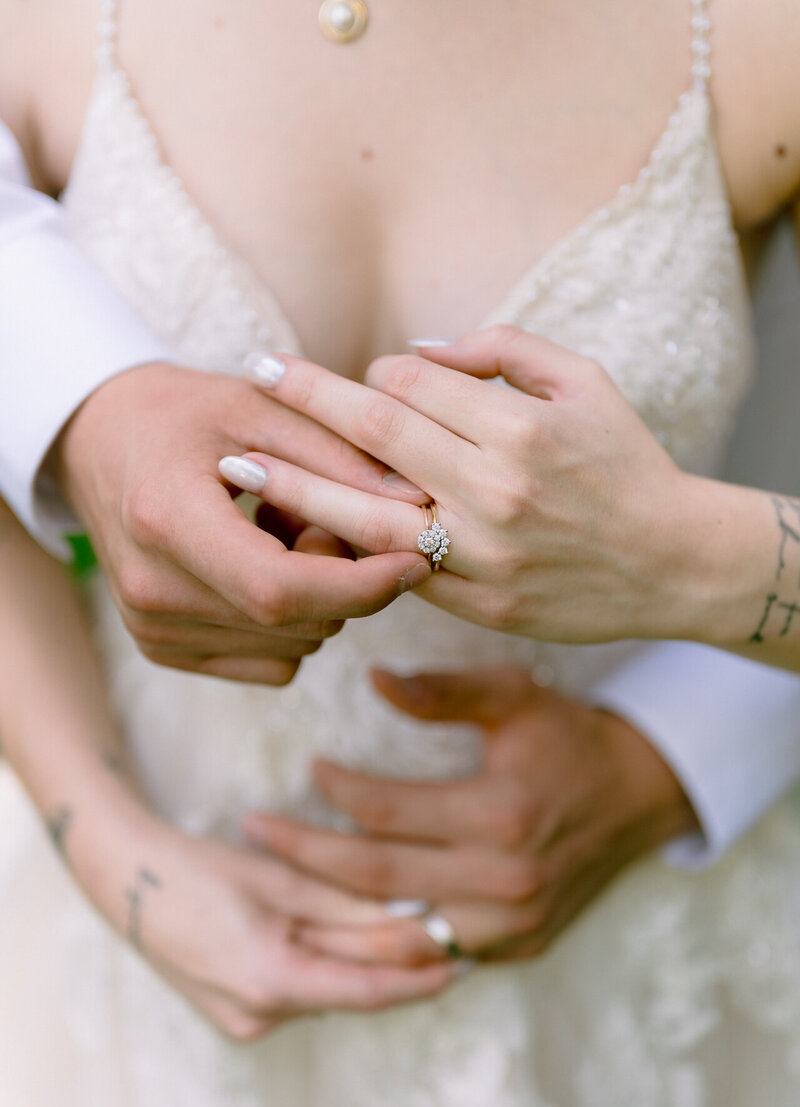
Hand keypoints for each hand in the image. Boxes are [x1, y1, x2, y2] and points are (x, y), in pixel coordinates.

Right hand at [52, 362, 430, 683]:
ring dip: (318, 599)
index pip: (280, 590)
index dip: (361, 586)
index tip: (416, 560)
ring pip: (294, 648)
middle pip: (295, 623)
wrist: (98, 442)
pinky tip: (262, 564)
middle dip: (344, 579)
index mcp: (166, 522)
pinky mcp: (161, 649)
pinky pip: (271, 663)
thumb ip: (336, 452)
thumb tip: (415, 504)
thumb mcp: (258, 406)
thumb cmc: (181, 413)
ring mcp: (151, 629)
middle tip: (321, 515)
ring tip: (281, 531)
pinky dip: (291, 624)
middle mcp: (151, 590)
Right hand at [85, 814, 454, 1041]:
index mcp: (268, 981)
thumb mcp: (280, 879)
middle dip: (394, 964)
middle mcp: (257, 1015)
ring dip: (359, 961)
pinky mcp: (237, 1011)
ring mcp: (243, 1019)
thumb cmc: (200, 867)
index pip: (365, 992)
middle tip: (445, 933)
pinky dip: (326, 965)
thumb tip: (413, 915)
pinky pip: (300, 991)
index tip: (461, 963)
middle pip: (347, 990)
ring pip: (325, 990)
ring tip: (403, 925)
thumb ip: (346, 905)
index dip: (418, 980)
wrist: (125, 879)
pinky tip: (345, 934)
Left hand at [217, 329, 699, 643]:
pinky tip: (302, 533)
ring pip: (367, 516)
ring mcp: (482, 556)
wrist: (674, 563)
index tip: (353, 375)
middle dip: (305, 400)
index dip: (371, 372)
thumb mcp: (584, 383)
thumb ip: (502, 351)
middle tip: (252, 375)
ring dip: (294, 487)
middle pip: (373, 435)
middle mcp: (494, 491)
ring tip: (237, 468)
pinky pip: (398, 573)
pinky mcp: (479, 607)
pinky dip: (349, 549)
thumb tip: (418, 349)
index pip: (410, 384)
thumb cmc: (625, 463)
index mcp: (519, 428)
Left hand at [243, 666, 699, 964]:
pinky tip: (342, 923)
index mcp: (499, 814)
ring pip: (397, 932)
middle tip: (253, 829)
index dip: (336, 790)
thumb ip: (444, 690)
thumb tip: (374, 680)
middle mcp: (504, 881)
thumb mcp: (516, 697)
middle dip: (303, 854)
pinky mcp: (519, 948)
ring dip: (331, 914)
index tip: (308, 767)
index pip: (386, 812)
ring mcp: (512, 925)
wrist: (641, 795)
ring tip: (274, 889)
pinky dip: (386, 941)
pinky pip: (435, 954)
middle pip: (375, 878)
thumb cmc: (570, 736)